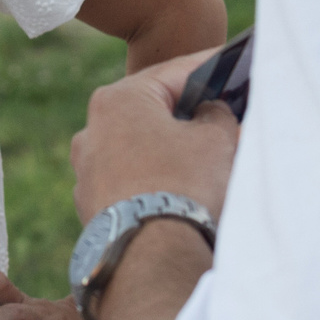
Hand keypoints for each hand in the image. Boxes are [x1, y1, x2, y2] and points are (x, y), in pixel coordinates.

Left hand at [70, 49, 241, 222]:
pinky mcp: (90, 206)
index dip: (211, 67)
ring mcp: (86, 170)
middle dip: (189, 112)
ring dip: (171, 147)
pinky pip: (130, 179)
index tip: (232, 62)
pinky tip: (180, 187)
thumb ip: (216, 114)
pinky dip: (155, 177)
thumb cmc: (185, 185)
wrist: (152, 258)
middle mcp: (91, 130)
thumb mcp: (215, 138)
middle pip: (152, 110)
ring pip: (139, 147)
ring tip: (207, 154)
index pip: (174, 73)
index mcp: (118, 100)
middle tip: (224, 109)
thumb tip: (209, 112)